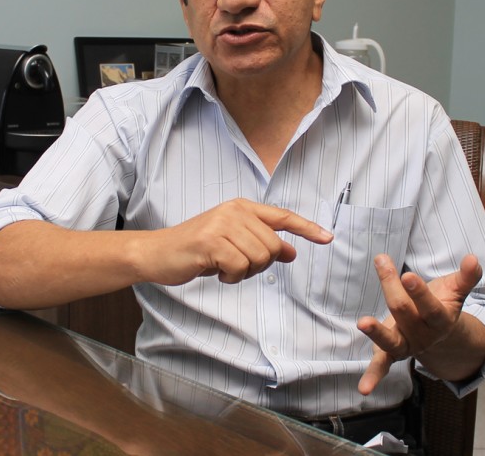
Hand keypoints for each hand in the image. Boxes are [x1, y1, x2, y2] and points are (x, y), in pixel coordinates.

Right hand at [139, 198, 332, 285]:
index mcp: (241, 207)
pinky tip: (215, 272)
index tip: (328, 238)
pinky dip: (231, 278)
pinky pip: (240, 268)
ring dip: (244, 273)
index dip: (307, 228)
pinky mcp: (211, 242)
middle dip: (260, 265)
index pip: (282, 216)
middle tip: (235, 266)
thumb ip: (260, 242)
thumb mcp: (231, 243)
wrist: (157, 253)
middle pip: (272, 246)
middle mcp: (234, 211)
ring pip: (259, 258)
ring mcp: (222, 225)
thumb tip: (291, 252)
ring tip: (223, 268)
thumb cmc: (196, 250)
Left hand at [356, 254, 482, 394]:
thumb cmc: (444, 305)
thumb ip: (466, 278)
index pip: (430, 307)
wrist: (442, 334)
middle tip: (382, 262)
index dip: (419, 292)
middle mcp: (423, 336)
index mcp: (441, 320)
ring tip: (363, 322)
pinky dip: (373, 377)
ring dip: (376, 332)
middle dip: (392, 288)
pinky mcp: (393, 352)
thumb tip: (474, 259)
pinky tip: (363, 390)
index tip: (407, 275)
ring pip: (391, 341)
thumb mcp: (455, 292)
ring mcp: (407, 345)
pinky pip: (382, 366)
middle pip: (404, 311)